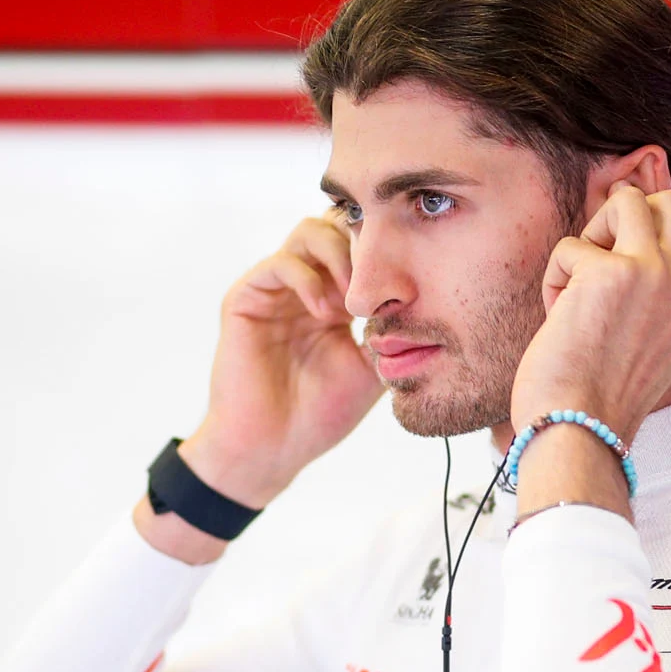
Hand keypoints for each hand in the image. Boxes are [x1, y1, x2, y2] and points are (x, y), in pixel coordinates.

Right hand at [181, 210, 384, 505]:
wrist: (274, 448)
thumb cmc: (320, 414)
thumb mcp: (374, 367)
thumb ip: (392, 330)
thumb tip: (425, 297)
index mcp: (333, 295)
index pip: (359, 243)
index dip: (383, 249)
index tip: (407, 278)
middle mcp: (304, 284)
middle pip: (336, 223)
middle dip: (364, 243)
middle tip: (381, 282)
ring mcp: (274, 289)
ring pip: (308, 230)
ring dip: (339, 255)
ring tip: (353, 298)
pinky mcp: (246, 298)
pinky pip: (280, 263)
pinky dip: (309, 280)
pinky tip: (327, 314)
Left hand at [510, 181, 670, 440]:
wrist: (580, 432)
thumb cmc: (598, 398)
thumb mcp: (645, 341)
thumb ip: (647, 297)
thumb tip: (610, 248)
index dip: (631, 264)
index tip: (610, 309)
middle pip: (669, 203)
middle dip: (625, 218)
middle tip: (596, 264)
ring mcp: (654, 273)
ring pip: (628, 200)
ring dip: (592, 235)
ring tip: (576, 286)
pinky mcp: (610, 272)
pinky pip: (571, 246)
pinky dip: (554, 278)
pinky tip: (557, 320)